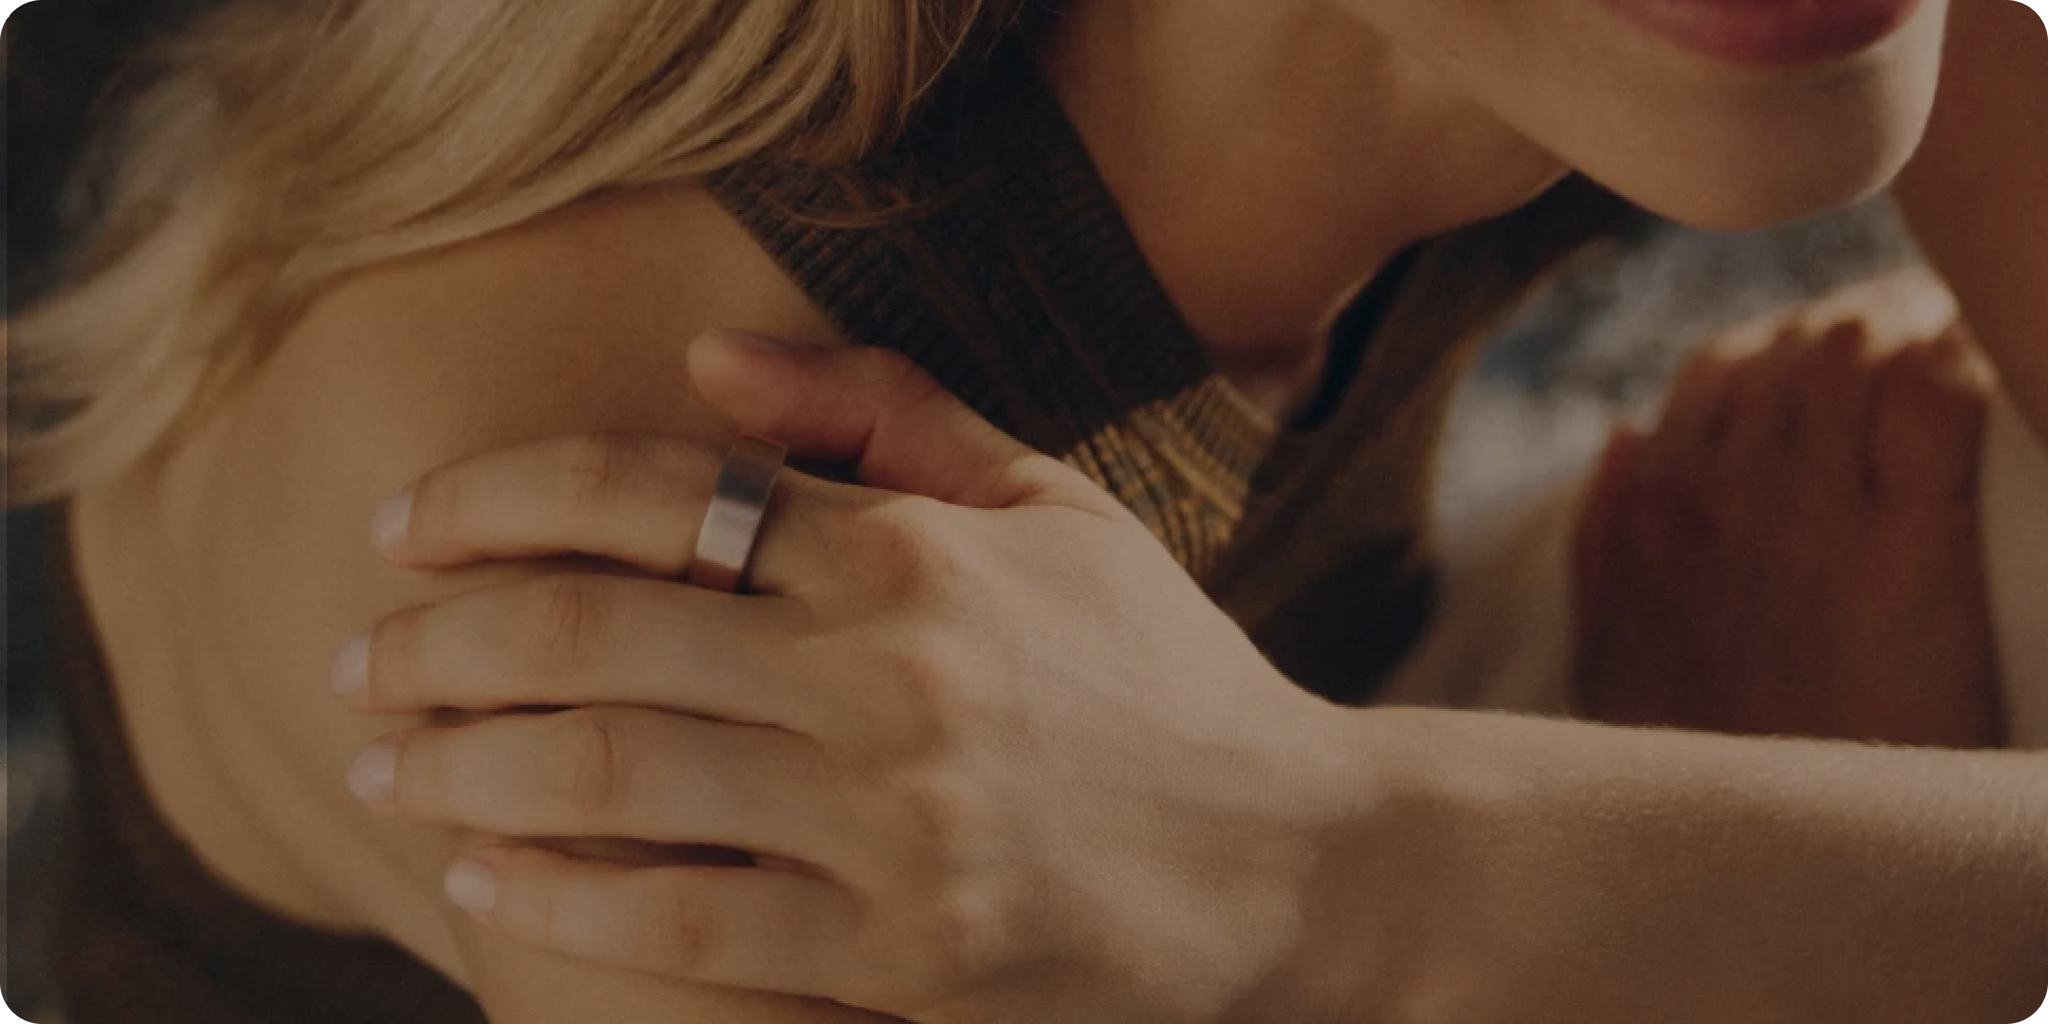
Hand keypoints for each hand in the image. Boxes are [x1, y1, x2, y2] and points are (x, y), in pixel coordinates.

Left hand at [333, 331, 1376, 1022]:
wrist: (1300, 863)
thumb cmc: (1161, 677)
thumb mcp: (1056, 508)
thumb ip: (887, 411)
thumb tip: (709, 353)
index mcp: (918, 553)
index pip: (648, 492)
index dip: (492, 500)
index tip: (402, 530)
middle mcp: (894, 676)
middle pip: (592, 634)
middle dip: (437, 644)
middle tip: (357, 666)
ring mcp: (897, 826)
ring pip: (611, 781)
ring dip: (462, 769)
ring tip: (382, 769)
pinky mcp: (904, 959)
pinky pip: (681, 926)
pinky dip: (558, 899)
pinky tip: (481, 879)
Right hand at [1572, 316, 2002, 746]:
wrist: (1780, 859)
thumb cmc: (1706, 762)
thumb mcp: (1611, 662)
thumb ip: (1602, 548)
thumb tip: (1624, 439)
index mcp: (1663, 516)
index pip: (1724, 371)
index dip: (1790, 352)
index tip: (1844, 368)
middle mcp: (1730, 497)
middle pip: (1801, 344)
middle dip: (1866, 329)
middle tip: (1930, 351)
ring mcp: (1817, 517)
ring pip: (1858, 346)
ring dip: (1916, 334)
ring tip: (1965, 352)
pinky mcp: (1914, 550)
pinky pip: (1932, 396)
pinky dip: (1959, 362)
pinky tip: (1986, 374)